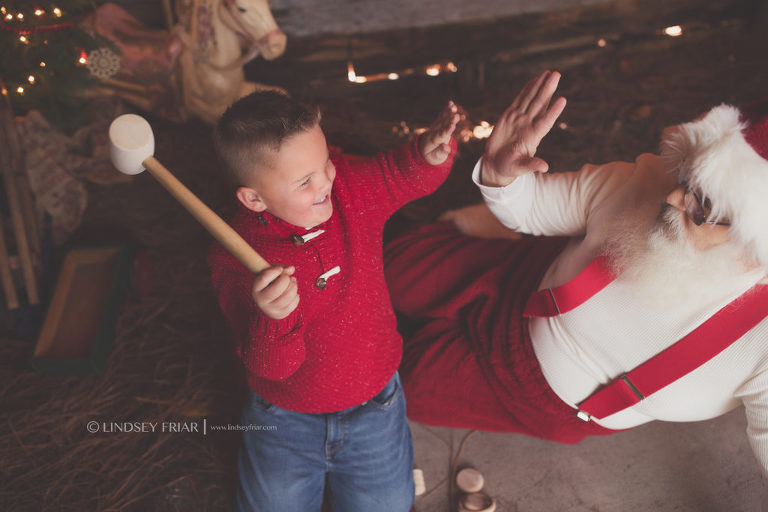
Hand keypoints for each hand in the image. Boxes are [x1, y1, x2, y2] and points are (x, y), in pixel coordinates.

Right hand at [251, 265, 298, 319]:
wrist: (269, 299)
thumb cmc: (271, 282)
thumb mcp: (272, 273)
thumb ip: (281, 268)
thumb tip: (292, 269)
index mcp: (255, 288)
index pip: (264, 278)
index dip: (275, 271)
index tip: (279, 269)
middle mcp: (260, 301)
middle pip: (277, 289)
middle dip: (286, 280)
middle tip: (288, 277)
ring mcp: (269, 310)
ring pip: (286, 298)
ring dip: (294, 287)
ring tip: (293, 283)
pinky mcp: (278, 315)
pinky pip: (292, 306)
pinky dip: (296, 297)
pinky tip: (294, 293)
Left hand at [419, 100, 460, 164]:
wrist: (424, 150)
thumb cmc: (432, 156)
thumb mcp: (436, 158)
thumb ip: (441, 152)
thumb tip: (446, 147)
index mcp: (432, 142)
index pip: (440, 135)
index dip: (447, 130)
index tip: (453, 125)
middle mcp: (433, 132)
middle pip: (441, 125)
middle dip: (449, 120)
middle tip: (456, 115)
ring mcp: (434, 127)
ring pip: (441, 119)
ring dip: (447, 112)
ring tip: (453, 106)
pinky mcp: (437, 124)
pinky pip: (441, 116)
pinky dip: (446, 110)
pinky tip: (451, 103)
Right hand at [482, 70, 565, 186]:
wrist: (497, 164)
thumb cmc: (509, 168)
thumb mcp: (520, 168)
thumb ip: (532, 165)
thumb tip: (545, 168)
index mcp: (532, 137)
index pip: (545, 121)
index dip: (553, 111)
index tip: (563, 100)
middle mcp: (528, 125)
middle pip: (540, 104)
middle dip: (548, 89)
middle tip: (557, 74)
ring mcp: (520, 119)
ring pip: (531, 99)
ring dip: (540, 86)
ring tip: (549, 73)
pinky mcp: (510, 115)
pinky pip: (520, 99)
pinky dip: (527, 89)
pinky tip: (535, 80)